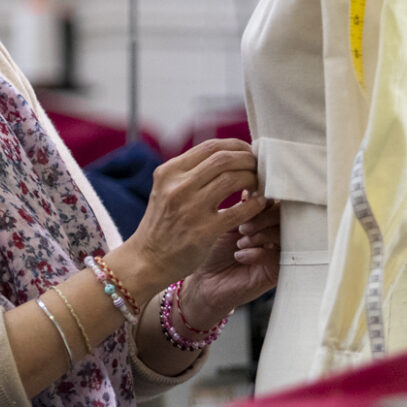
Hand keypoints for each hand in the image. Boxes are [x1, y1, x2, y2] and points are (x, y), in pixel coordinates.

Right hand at [108, 139, 263, 298]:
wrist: (147, 260)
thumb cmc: (162, 224)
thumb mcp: (166, 189)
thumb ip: (190, 172)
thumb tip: (227, 156)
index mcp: (169, 172)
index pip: (211, 146)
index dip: (237, 146)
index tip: (249, 153)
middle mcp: (178, 186)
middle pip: (224, 159)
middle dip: (248, 160)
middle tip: (259, 168)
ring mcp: (190, 209)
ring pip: (233, 179)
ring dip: (253, 179)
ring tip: (259, 185)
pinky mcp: (203, 231)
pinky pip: (238, 211)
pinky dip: (254, 204)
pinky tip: (259, 204)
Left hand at [182, 198, 280, 325]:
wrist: (203, 281)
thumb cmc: (210, 247)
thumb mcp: (223, 219)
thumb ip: (240, 204)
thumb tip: (252, 184)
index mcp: (264, 214)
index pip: (276, 197)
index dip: (263, 195)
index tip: (247, 197)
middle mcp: (275, 230)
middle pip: (285, 212)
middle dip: (263, 215)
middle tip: (242, 226)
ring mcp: (278, 251)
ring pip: (285, 232)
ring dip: (261, 233)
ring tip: (241, 241)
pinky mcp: (277, 271)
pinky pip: (279, 256)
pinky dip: (259, 252)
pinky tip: (240, 255)